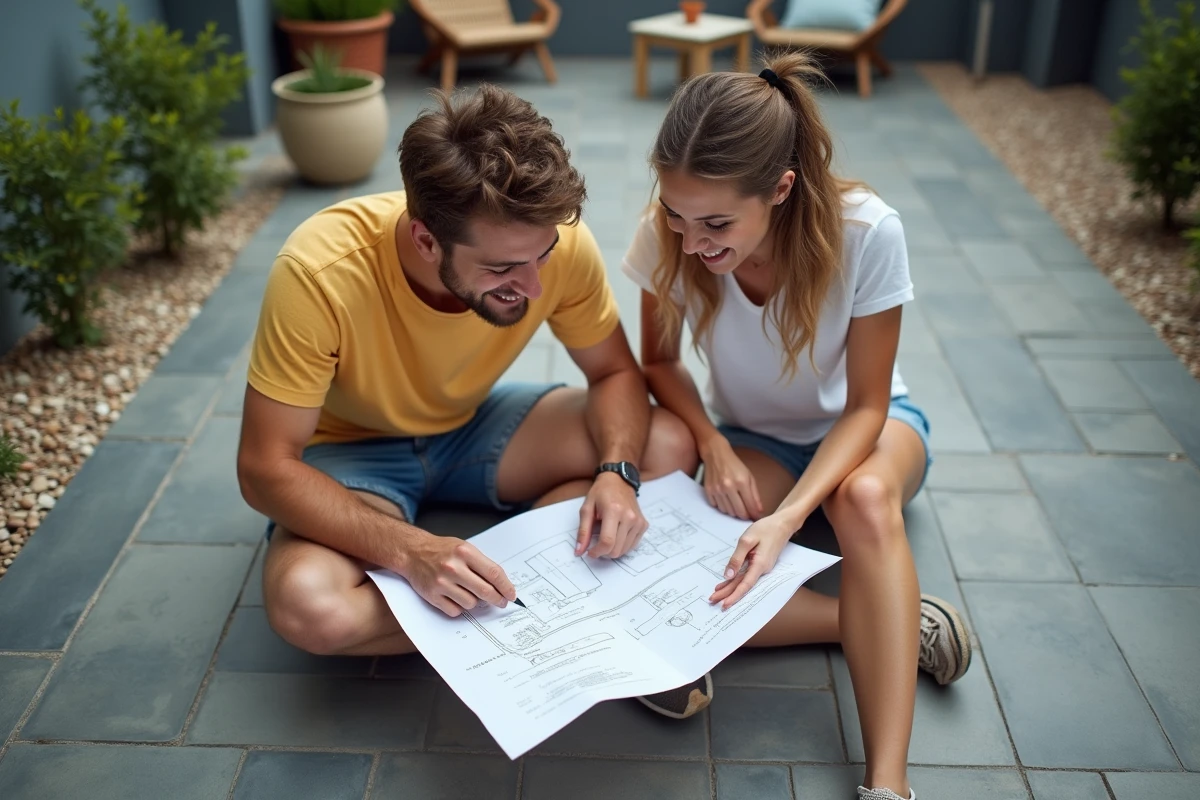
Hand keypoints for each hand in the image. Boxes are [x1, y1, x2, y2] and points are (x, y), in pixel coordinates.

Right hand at [401, 533, 515, 616]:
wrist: (413, 552)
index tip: (511, 595)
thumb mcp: (464, 548)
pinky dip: (459, 607)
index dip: (506, 587)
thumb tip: (501, 585)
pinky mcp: (432, 595)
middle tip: (501, 602)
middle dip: (497, 599)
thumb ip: (481, 564)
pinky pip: (455, 611)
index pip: (494, 573)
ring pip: (471, 603)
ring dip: (474, 602)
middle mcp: (453, 567)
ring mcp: (442, 583)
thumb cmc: (441, 550)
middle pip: (485, 591)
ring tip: (468, 592)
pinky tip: (455, 597)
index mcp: (465, 552)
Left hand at [575, 471, 648, 558]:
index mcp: (613, 511)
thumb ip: (583, 531)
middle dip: (604, 553)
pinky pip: (632, 545)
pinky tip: (616, 535)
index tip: (590, 552)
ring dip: (613, 550)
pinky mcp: (643, 524)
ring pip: (625, 550)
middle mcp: (629, 517)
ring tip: (607, 537)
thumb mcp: (586, 509)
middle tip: (596, 544)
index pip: (607, 542)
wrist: (619, 481)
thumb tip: (579, 551)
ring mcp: (638, 521)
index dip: (597, 552)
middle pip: (616, 549)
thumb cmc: (600, 493)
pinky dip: (623, 545)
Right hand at [701, 435, 763, 520]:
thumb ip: (755, 495)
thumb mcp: (749, 477)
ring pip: (728, 512)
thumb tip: (759, 511)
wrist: (716, 454)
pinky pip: (717, 507)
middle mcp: (728, 487)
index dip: (754, 515)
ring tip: (736, 505)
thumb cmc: (735, 465)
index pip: (750, 506)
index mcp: (741, 482)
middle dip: (744, 516)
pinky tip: (726, 501)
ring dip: (733, 512)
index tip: (756, 517)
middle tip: (747, 513)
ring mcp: (717, 490)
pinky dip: (723, 507)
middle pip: (738, 512)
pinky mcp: (709, 491)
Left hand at [709, 514, 792, 609]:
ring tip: (716, 596)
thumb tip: (728, 575)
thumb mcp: (747, 540)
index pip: (745, 585)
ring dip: (729, 588)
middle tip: (712, 601)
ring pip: (743, 580)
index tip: (724, 604)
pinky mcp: (759, 563)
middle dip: (727, 594)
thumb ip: (737, 558)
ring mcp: (761, 567)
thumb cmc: (766, 529)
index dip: (734, 595)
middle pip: (742, 585)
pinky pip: (746, 574)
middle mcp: (761, 569)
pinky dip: (735, 580)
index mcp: (759, 564)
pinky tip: (726, 583)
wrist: (782, 524)